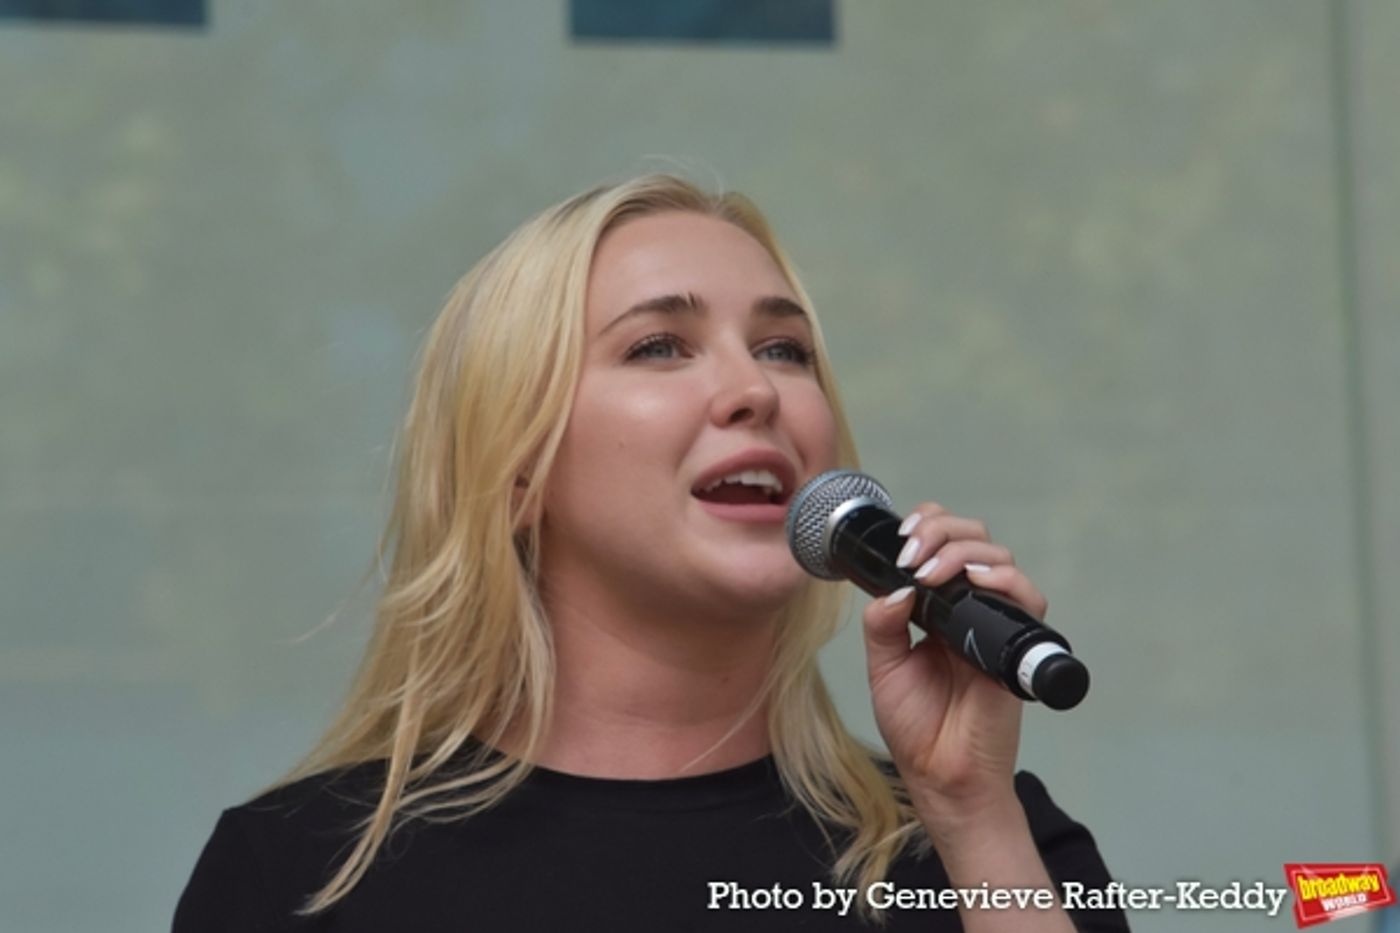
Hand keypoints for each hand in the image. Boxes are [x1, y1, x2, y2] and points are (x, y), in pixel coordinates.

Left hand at [861, 503, 1049, 843]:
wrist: (940, 774)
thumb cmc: (916, 725)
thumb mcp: (884, 667)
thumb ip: (882, 625)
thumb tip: (895, 588)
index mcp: (937, 606)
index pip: (944, 544)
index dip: (929, 526)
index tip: (903, 539)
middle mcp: (969, 607)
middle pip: (974, 539)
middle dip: (942, 532)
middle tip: (912, 555)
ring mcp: (994, 622)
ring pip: (999, 559)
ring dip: (964, 551)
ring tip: (931, 573)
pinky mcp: (1016, 644)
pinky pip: (1028, 599)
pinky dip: (1005, 580)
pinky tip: (976, 580)